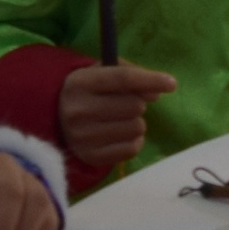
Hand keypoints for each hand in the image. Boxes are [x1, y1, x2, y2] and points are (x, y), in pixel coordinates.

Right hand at [59, 63, 176, 169]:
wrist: (56, 121)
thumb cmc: (88, 92)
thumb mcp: (101, 72)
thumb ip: (130, 74)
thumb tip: (156, 93)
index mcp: (80, 83)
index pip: (123, 79)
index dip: (151, 79)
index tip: (172, 84)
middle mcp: (79, 110)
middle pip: (134, 106)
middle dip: (138, 103)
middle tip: (126, 104)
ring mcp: (83, 137)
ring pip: (137, 128)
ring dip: (136, 123)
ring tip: (121, 120)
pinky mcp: (91, 157)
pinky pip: (132, 148)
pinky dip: (134, 141)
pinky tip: (122, 135)